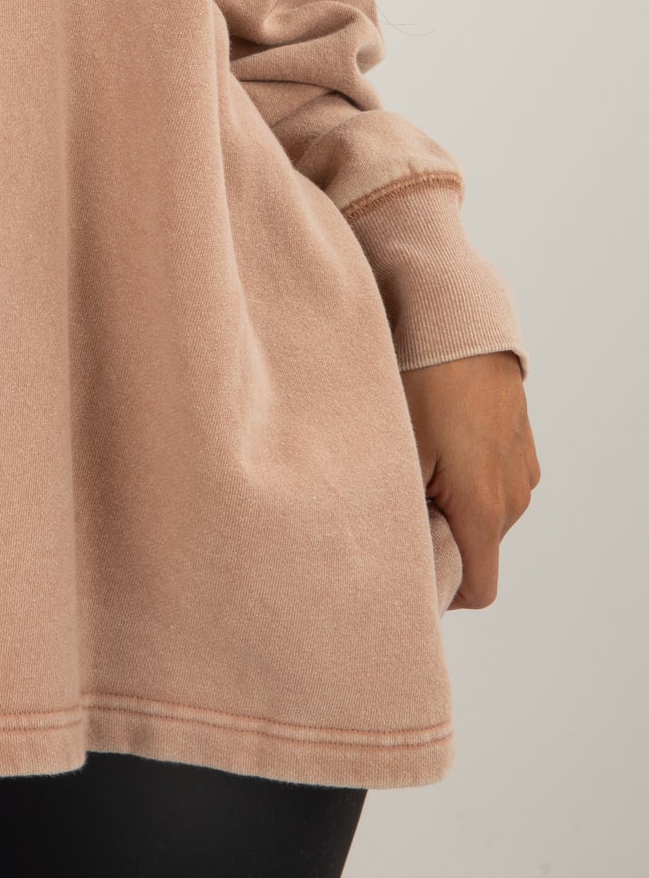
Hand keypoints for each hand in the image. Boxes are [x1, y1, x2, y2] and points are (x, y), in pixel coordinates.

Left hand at [401, 349, 539, 608]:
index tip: (413, 569)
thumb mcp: (401, 453)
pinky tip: (440, 441)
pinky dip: (470, 476)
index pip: (479, 589)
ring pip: (485, 514)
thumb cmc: (422, 385)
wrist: (457, 324)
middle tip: (400, 502)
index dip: (446, 590)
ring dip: (455, 504)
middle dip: (442, 538)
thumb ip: (401, 514)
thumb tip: (392, 550)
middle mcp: (514, 496)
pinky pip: (495, 481)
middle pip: (478, 549)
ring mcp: (522, 468)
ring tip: (418, 462)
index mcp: (485, 508)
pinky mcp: (522, 443)